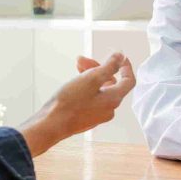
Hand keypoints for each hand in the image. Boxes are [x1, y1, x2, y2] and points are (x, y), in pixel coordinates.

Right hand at [19, 51, 135, 156]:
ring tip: (76, 66)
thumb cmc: (70, 102)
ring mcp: (98, 114)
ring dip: (90, 74)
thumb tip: (121, 57)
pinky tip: (75, 80)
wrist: (51, 124)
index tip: (119, 56)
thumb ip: (109, 66)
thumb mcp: (91, 78)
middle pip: (111, 82)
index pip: (129, 81)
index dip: (125, 66)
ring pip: (99, 88)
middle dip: (98, 67)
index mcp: (113, 99)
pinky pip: (92, 97)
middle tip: (82, 59)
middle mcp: (109, 109)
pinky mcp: (87, 116)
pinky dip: (86, 85)